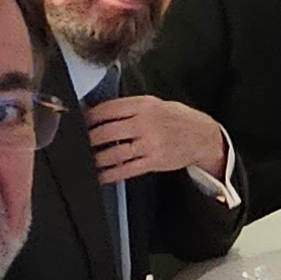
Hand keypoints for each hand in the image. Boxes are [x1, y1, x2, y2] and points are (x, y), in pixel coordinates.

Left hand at [87, 92, 231, 183]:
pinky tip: (100, 175)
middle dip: (87, 139)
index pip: (107, 109)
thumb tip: (96, 111)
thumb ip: (128, 107)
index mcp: (144, 105)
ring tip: (84, 161)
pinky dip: (109, 174)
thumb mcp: (154, 103)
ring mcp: (150, 144)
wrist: (203, 135)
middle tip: (77, 143)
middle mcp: (146, 123)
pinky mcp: (154, 161)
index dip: (88, 117)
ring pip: (113, 154)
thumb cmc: (176, 118)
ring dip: (95, 159)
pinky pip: (126, 170)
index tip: (77, 121)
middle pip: (106, 132)